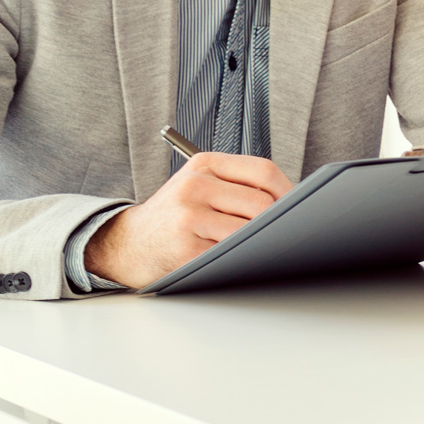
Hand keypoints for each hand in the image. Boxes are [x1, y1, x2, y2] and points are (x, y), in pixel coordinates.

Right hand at [84, 153, 291, 288]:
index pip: (263, 171)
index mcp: (204, 164)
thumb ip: (238, 185)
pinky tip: (234, 258)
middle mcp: (194, 186)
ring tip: (258, 245)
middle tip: (281, 231)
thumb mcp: (199, 185)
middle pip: (261, 203)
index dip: (288, 190)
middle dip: (276, 221)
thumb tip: (292, 200)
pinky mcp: (186, 249)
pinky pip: (230, 254)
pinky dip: (239, 258)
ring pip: (249, 230)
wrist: (125, 244)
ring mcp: (188, 217)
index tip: (298, 205)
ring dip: (259, 241)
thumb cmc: (174, 215)